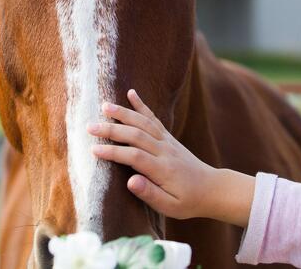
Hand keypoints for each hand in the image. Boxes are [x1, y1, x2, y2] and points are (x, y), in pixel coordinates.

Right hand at [88, 89, 254, 226]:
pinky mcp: (168, 137)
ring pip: (144, 122)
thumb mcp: (171, 207)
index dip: (114, 152)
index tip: (93, 150)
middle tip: (89, 127)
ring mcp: (167, 141)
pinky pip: (154, 118)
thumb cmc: (188, 201)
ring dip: (124, 113)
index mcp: (163, 169)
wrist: (211, 188)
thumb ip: (150, 194)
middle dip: (112, 130)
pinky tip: (131, 93)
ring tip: (104, 105)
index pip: (134, 157)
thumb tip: (130, 181)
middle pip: (136, 135)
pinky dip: (142, 105)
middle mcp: (164, 151)